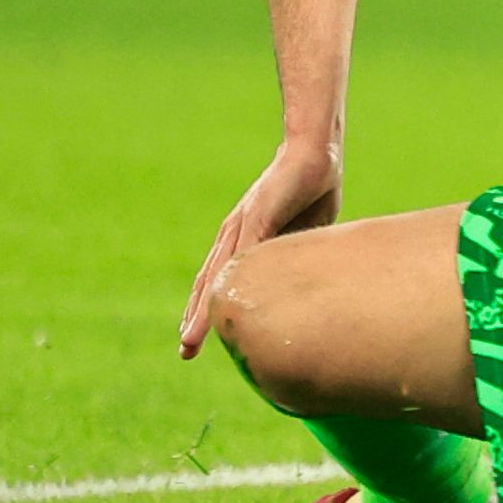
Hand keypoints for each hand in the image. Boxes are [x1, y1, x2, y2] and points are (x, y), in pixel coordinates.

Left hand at [179, 141, 341, 356]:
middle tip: (186, 350)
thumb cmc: (312, 189)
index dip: (208, 308)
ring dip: (202, 310)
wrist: (316, 152)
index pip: (219, 279)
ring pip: (216, 277)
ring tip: (191, 338)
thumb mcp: (302, 232)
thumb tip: (300, 282)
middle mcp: (233, 234)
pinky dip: (229, 282)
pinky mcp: (256, 217)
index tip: (197, 336)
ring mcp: (241, 226)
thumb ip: (292, 255)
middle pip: (209, 284)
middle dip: (197, 318)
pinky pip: (240, 256)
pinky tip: (222, 305)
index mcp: (244, 237)